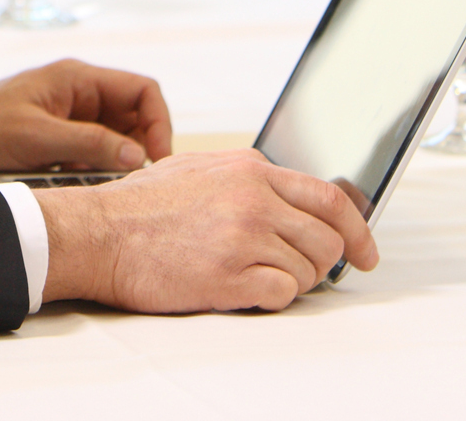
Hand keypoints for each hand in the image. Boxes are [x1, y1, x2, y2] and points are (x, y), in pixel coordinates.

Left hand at [0, 60, 171, 173]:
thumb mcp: (36, 137)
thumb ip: (88, 144)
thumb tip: (138, 156)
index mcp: (78, 79)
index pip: (142, 91)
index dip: (158, 123)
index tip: (155, 160)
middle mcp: (79, 95)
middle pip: (134, 118)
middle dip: (139, 148)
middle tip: (135, 182)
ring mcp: (69, 119)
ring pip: (115, 140)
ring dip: (116, 164)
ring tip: (106, 187)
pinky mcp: (57, 142)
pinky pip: (92, 156)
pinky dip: (95, 172)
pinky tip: (82, 188)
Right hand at [34, 150, 377, 311]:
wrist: (99, 233)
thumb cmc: (141, 207)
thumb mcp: (200, 168)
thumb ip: (247, 177)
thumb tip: (286, 195)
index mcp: (250, 169)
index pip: (330, 197)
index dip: (358, 229)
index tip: (365, 253)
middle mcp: (254, 198)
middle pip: (327, 238)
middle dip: (325, 263)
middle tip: (302, 273)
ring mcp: (243, 236)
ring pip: (308, 270)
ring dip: (293, 282)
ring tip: (258, 278)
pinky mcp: (229, 275)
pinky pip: (282, 294)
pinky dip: (273, 298)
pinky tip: (245, 290)